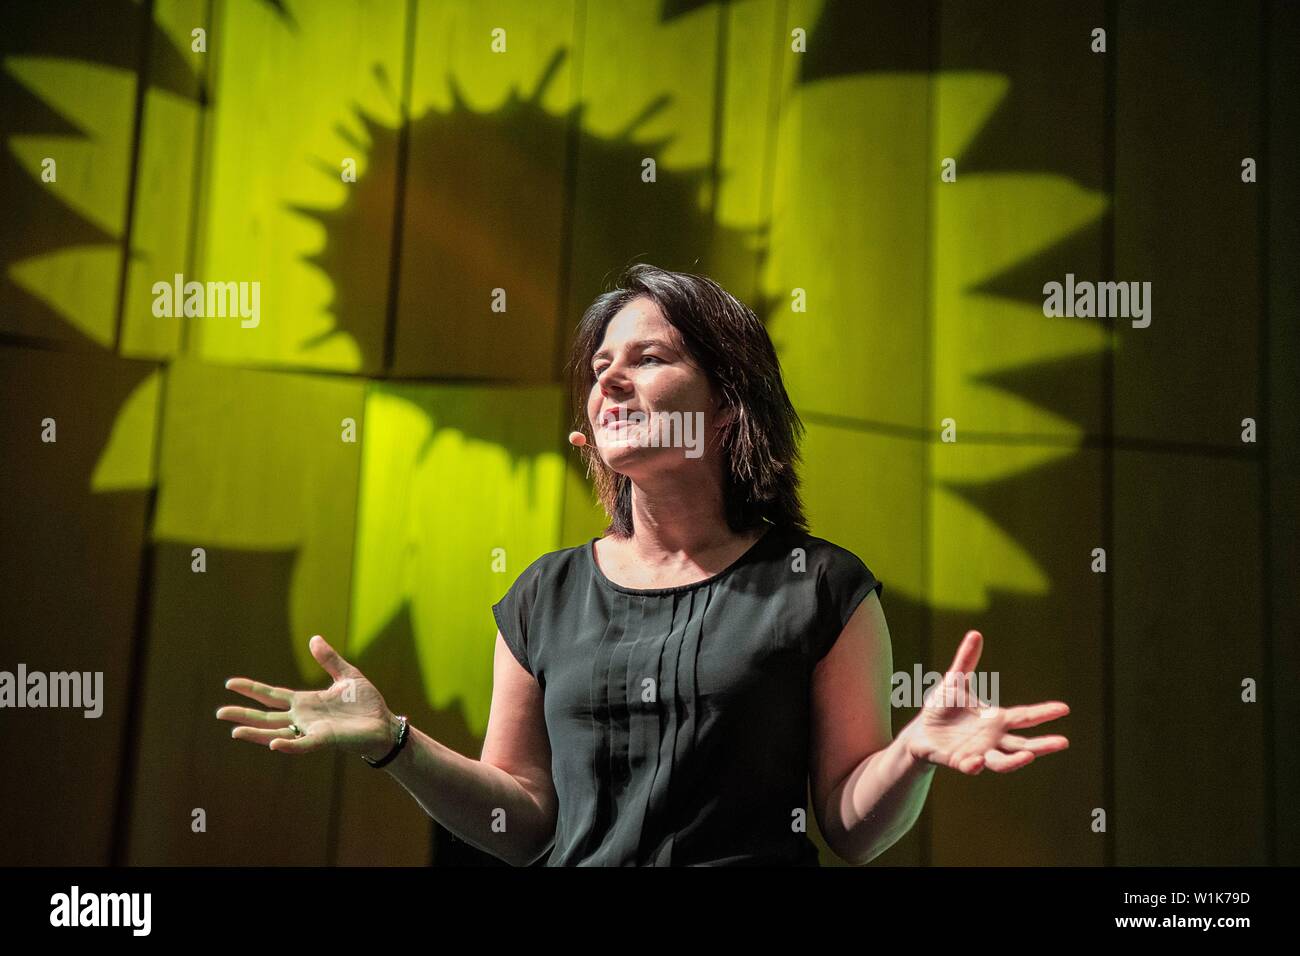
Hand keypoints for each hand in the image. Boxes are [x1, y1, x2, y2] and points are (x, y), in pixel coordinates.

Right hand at [217, 635, 397, 758]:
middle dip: (243, 714)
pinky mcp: (324, 740)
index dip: (252, 689)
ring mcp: (311, 730)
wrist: (384, 724)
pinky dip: (288, 744)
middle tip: (219, 713)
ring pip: (276, 732)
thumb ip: (329, 659)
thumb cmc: (366, 704)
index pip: (272, 696)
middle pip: (266, 716)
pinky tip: (273, 743)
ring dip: (255, 733)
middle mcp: (303, 718)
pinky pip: (302, 744)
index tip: (230, 683)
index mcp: (306, 702)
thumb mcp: (347, 675)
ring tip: (234, 731)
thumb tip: (313, 638)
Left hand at [902, 630, 1069, 774]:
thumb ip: (966, 661)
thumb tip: (975, 633)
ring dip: (1016, 761)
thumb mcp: (955, 682)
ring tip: (1029, 756)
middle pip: (1023, 744)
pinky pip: (969, 767)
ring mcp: (978, 753)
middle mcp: (993, 740)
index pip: (1025, 717)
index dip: (1044, 712)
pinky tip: (977, 762)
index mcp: (996, 720)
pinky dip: (974, 766)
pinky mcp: (959, 762)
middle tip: (1063, 742)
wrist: (920, 732)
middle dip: (1043, 744)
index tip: (1065, 708)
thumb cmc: (942, 708)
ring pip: (1002, 762)